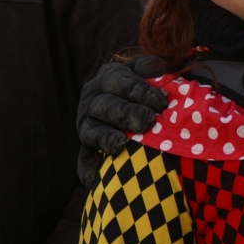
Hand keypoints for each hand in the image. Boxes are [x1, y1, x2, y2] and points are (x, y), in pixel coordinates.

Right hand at [76, 55, 167, 187]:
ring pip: (91, 131)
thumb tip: (157, 67)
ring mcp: (86, 124)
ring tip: (122, 143)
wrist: (136, 100)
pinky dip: (88, 168)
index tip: (160, 102)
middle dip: (126, 113)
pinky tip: (95, 177)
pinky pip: (83, 158)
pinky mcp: (85, 146)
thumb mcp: (147, 69)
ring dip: (106, 138)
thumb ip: (150, 66)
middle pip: (104, 106)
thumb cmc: (146, 84)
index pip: (119, 81)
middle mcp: (92, 99)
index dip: (140, 91)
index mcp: (107, 77)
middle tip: (148, 121)